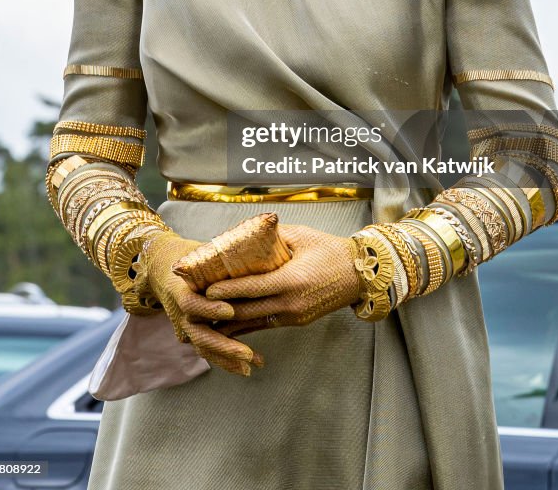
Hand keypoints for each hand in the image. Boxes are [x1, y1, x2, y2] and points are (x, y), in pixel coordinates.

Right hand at [133, 231, 263, 376]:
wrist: (160, 266)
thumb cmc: (188, 255)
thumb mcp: (201, 252)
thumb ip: (221, 255)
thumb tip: (255, 238)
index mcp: (181, 289)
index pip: (192, 302)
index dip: (210, 307)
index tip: (230, 310)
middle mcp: (181, 312)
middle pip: (199, 334)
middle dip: (224, 346)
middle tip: (248, 354)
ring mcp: (184, 325)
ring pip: (204, 347)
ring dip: (228, 359)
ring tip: (253, 365)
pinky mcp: (190, 333)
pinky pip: (207, 349)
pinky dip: (225, 360)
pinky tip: (246, 367)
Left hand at [206, 225, 359, 334]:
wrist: (359, 274)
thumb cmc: (329, 250)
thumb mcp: (301, 236)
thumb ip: (272, 236)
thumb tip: (245, 233)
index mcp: (291, 280)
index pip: (251, 288)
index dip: (226, 290)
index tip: (205, 289)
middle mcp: (291, 303)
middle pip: (248, 311)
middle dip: (221, 309)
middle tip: (198, 304)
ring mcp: (294, 315)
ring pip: (254, 323)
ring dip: (231, 321)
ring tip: (207, 318)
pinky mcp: (296, 321)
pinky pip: (266, 325)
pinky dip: (247, 325)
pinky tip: (230, 324)